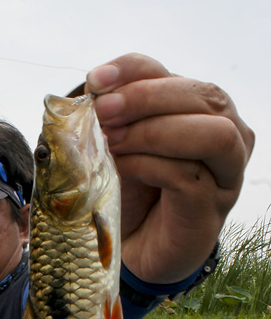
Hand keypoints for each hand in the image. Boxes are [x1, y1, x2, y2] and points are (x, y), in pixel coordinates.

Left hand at [86, 53, 254, 283]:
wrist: (138, 248)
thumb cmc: (130, 193)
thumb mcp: (117, 148)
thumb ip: (112, 118)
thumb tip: (91, 92)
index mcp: (195, 107)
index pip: (166, 72)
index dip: (130, 70)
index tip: (95, 81)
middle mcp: (225, 130)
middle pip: (199, 93)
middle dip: (144, 98)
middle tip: (102, 113)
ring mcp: (226, 169)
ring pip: (210, 132)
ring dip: (154, 131)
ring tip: (112, 142)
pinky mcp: (213, 204)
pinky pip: (189, 173)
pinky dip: (150, 165)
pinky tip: (122, 169)